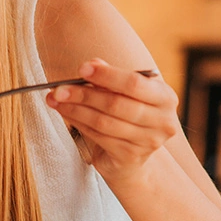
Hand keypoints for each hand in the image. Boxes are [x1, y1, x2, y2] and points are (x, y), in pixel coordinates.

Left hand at [46, 58, 179, 182]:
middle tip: (58, 89)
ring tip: (55, 100)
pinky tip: (66, 114)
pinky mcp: (130, 156)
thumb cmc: (128, 114)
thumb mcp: (125, 92)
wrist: (133, 156)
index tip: (81, 69)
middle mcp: (162, 121)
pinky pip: (98, 136)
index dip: (107, 75)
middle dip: (84, 94)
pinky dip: (78, 123)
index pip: (134, 83)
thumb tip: (92, 64)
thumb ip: (111, 76)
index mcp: (165, 97)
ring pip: (103, 121)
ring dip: (75, 109)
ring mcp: (147, 142)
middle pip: (116, 104)